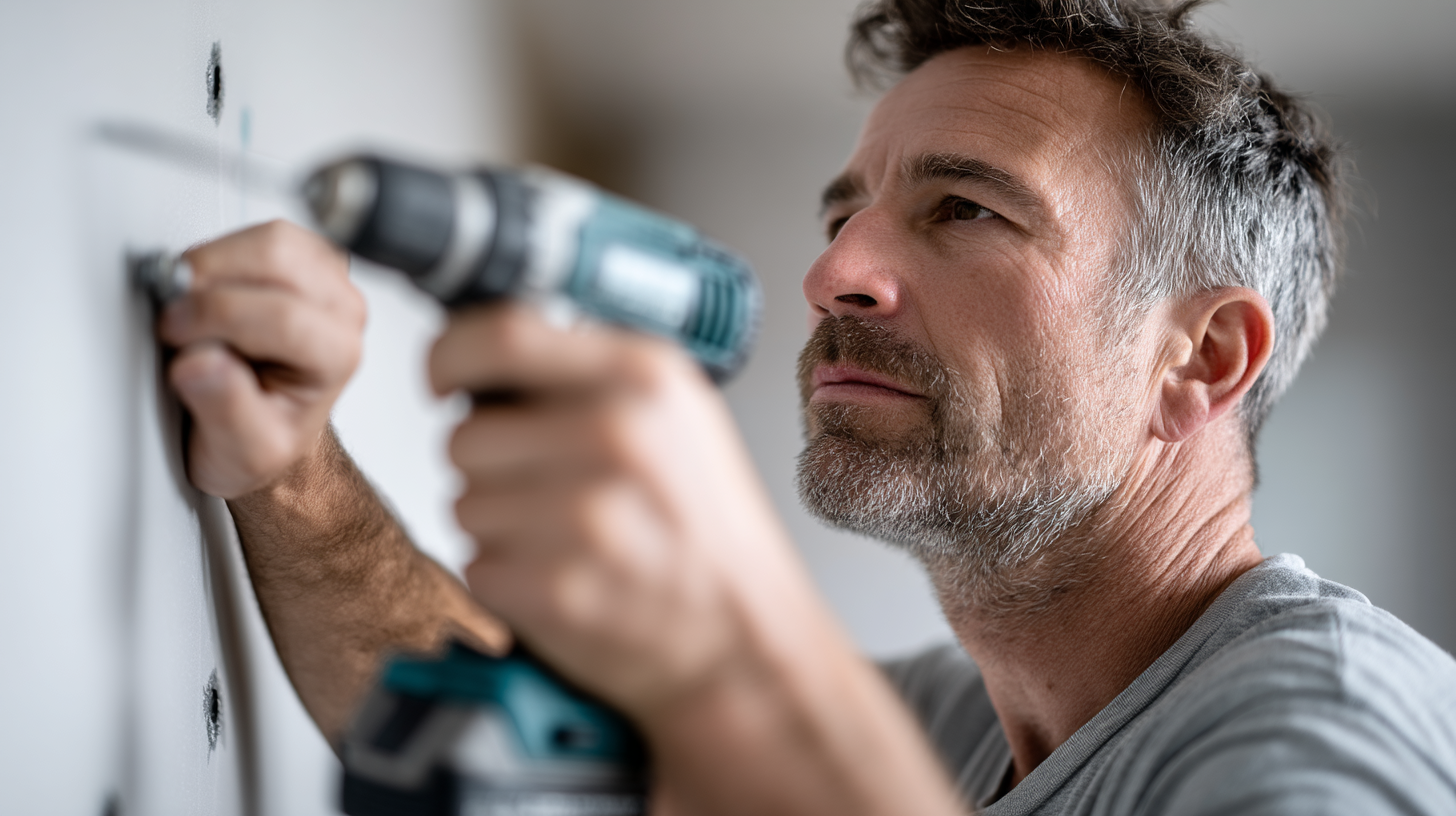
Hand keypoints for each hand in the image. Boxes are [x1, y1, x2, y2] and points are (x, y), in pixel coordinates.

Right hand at [158, 220, 364, 498]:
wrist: (268, 425)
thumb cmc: (263, 433)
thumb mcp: (243, 450)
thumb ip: (225, 408)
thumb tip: (200, 363)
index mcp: (338, 354)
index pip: (283, 315)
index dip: (216, 316)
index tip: (174, 332)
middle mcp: (342, 310)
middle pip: (279, 259)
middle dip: (211, 280)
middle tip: (176, 315)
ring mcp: (328, 278)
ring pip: (270, 239)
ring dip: (214, 264)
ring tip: (190, 306)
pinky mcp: (304, 258)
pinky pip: (258, 233)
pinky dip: (219, 255)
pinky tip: (207, 291)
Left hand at [431, 303, 809, 718]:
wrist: (744, 633)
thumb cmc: (703, 524)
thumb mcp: (674, 412)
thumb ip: (586, 370)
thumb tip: (482, 352)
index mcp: (642, 376)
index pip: (499, 335)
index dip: (448, 356)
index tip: (444, 379)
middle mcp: (615, 436)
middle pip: (465, 434)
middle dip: (486, 465)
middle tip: (545, 488)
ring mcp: (586, 516)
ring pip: (463, 503)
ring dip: (496, 524)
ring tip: (564, 537)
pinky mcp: (557, 588)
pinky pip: (475, 565)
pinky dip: (505, 577)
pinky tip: (562, 576)